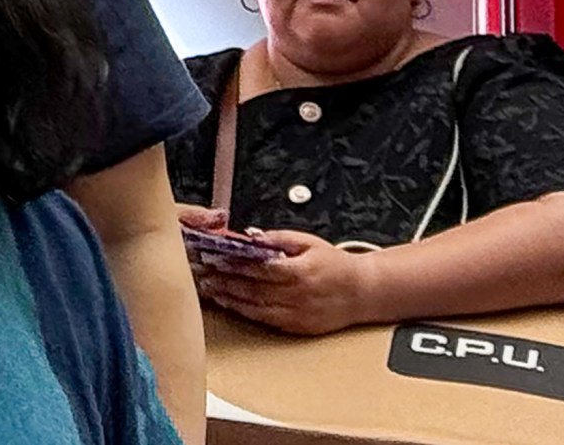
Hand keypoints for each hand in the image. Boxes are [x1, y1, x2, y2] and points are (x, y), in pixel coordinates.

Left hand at [194, 231, 365, 334]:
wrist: (363, 293)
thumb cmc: (335, 265)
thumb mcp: (309, 242)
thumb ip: (278, 238)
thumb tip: (251, 236)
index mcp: (300, 272)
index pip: (258, 267)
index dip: (233, 263)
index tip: (212, 256)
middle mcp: (297, 296)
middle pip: (252, 287)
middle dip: (223, 279)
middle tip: (200, 272)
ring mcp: (297, 314)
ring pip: (254, 307)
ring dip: (228, 297)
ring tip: (207, 288)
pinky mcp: (297, 327)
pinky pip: (264, 320)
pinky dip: (243, 311)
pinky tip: (228, 303)